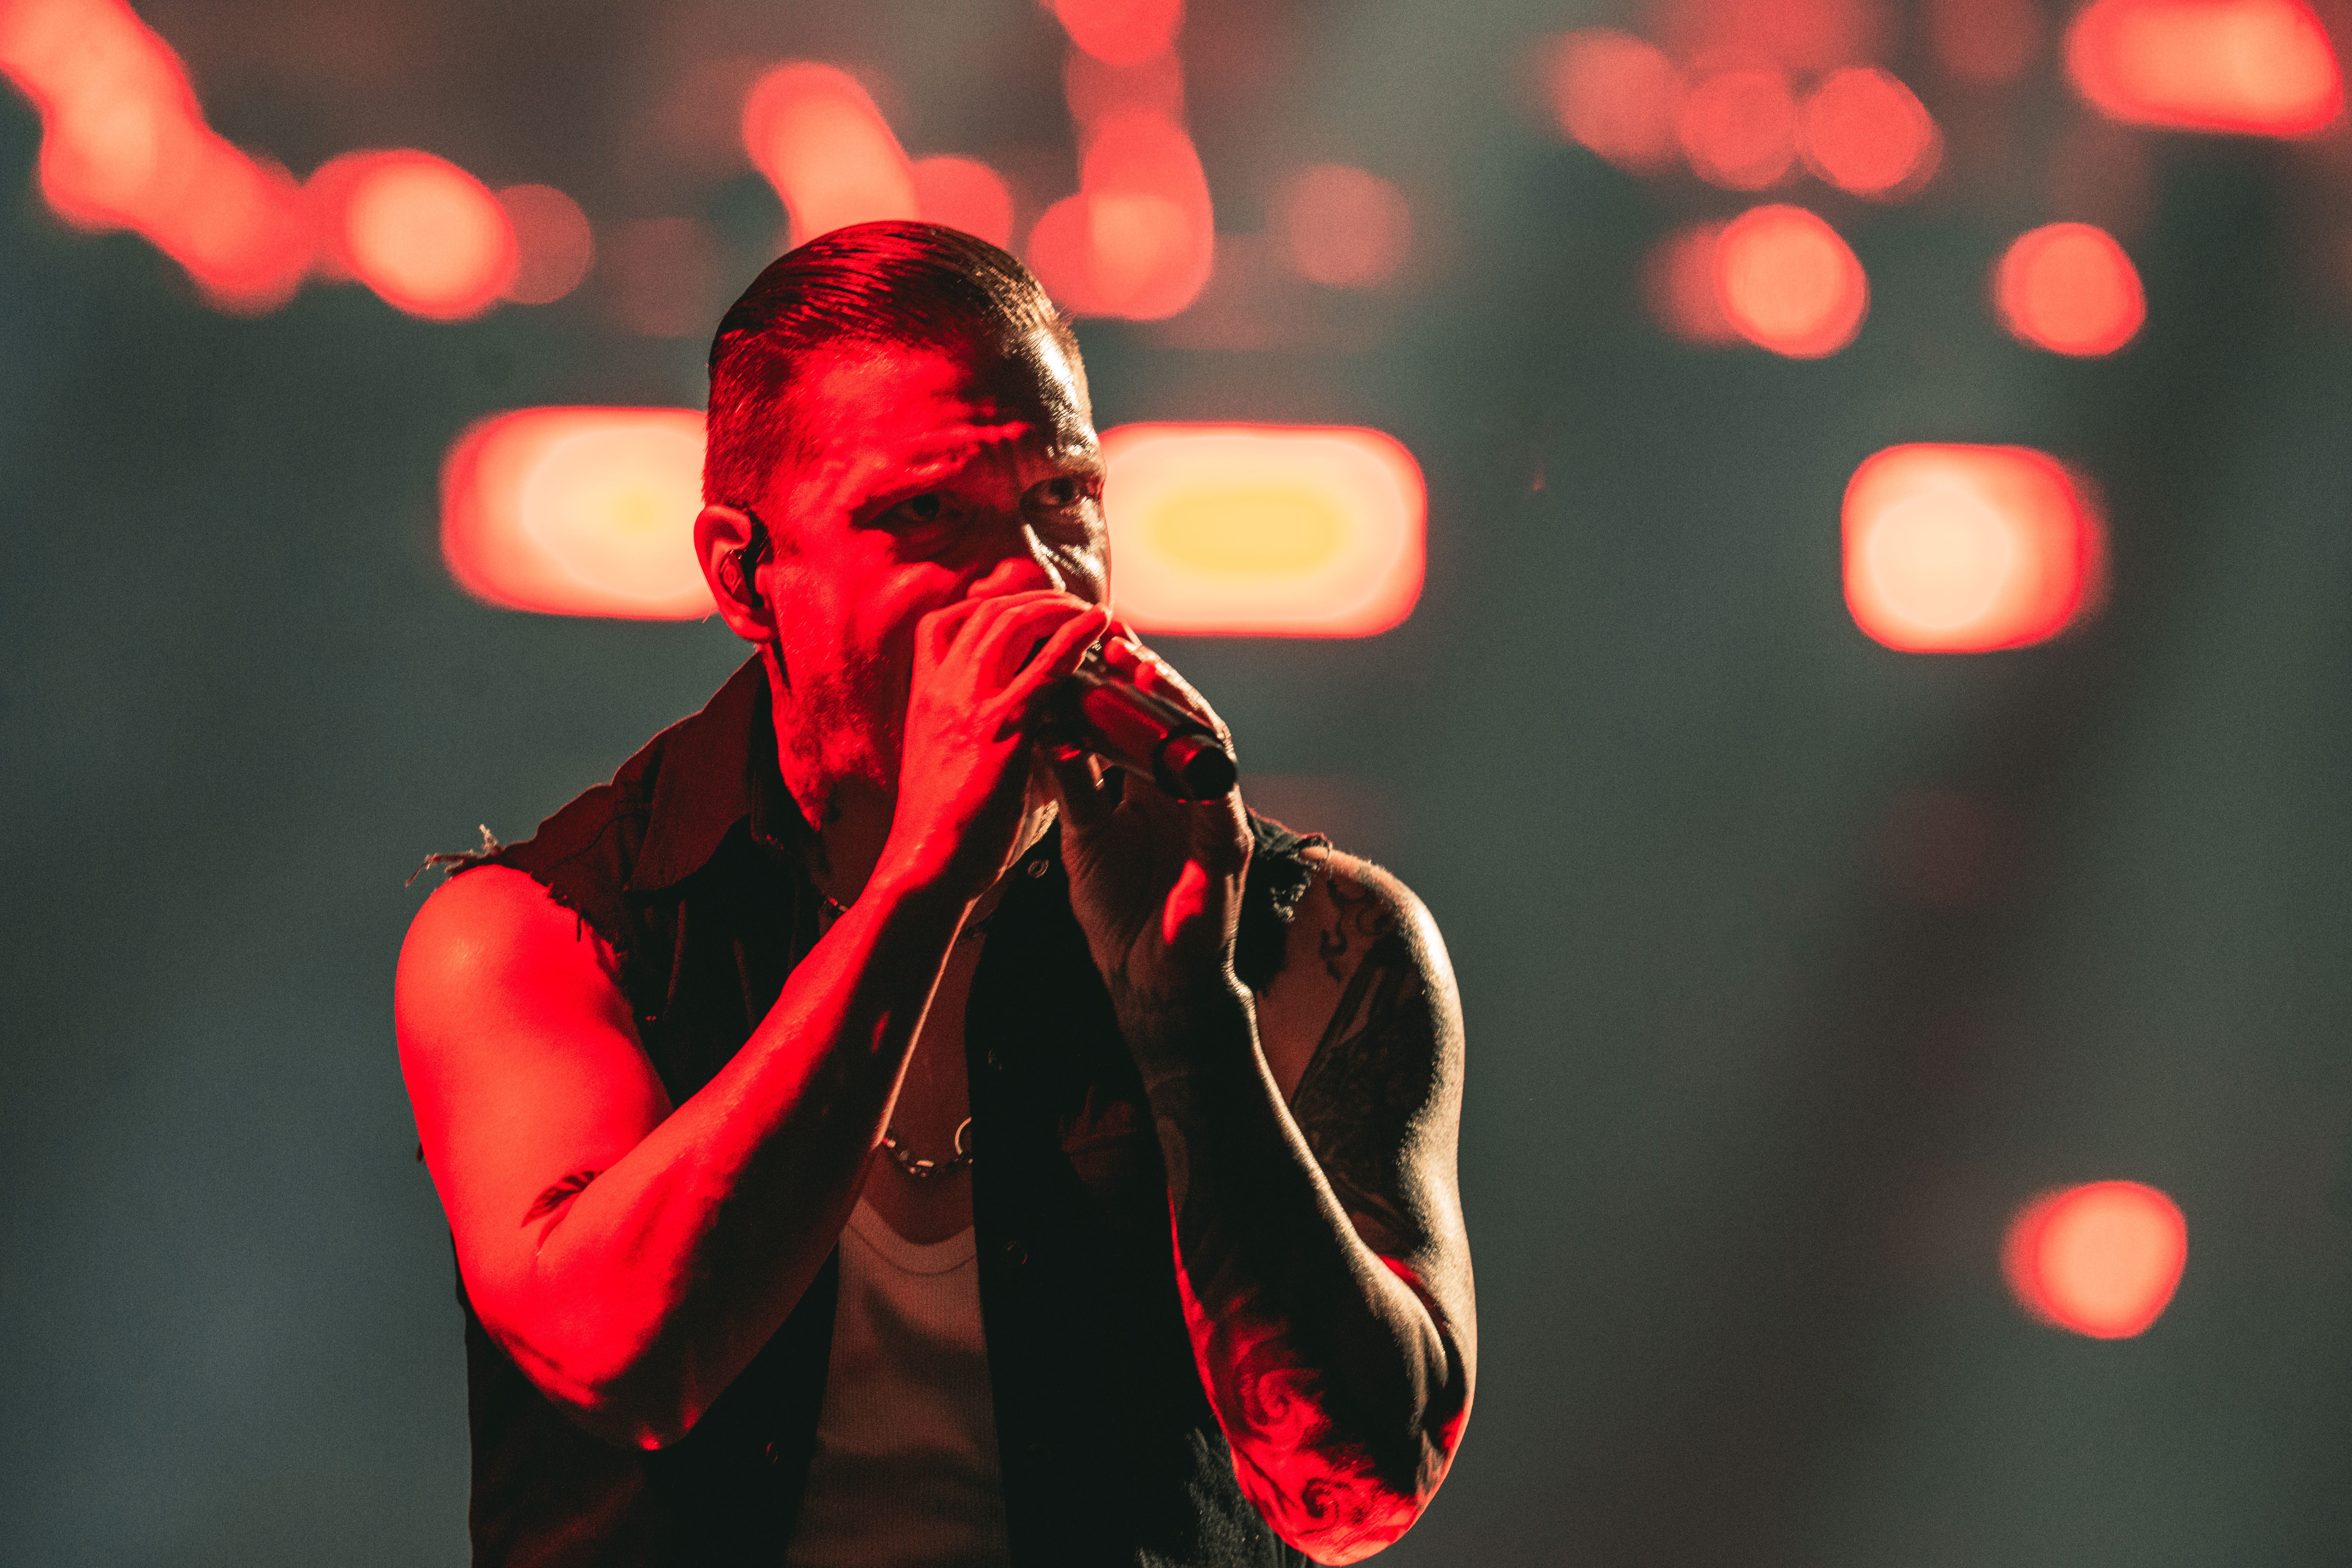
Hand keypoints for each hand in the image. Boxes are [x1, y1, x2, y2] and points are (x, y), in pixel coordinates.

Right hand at [881, 585, 1107, 901]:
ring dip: (1058, 608)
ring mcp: (969, 704)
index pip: (940, 623)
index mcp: (923, 697)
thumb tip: (1007, 726)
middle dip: (1033, 599)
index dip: (984, 604)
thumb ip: (967, 731)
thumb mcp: (941, 761)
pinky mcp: (1001, 729)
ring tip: (1090, 612)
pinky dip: (1075, 636)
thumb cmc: (940, 826)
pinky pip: (1045, 667)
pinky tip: (1099, 624)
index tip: (1020, 607)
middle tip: (1069, 605)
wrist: (924, 865)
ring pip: (1013, 623)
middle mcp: (941, 690)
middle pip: (986, 611)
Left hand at [1045, 629, 1252, 1018]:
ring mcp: (1214, 816)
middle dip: (1151, 676)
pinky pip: (1219, 797)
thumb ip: (1074, 785)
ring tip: (1145, 668)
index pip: (1142, 720)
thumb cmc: (1120, 912)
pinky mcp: (1228, 848)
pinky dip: (1201, 766)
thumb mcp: (1084, 838)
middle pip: (1176, 718)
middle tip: (1117, 639)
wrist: (1149, 984)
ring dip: (1177, 704)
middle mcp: (1187, 793)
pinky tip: (1179, 740)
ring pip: (1204, 742)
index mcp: (1151, 788)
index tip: (1089, 643)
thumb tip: (1045, 729)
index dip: (1119, 681)